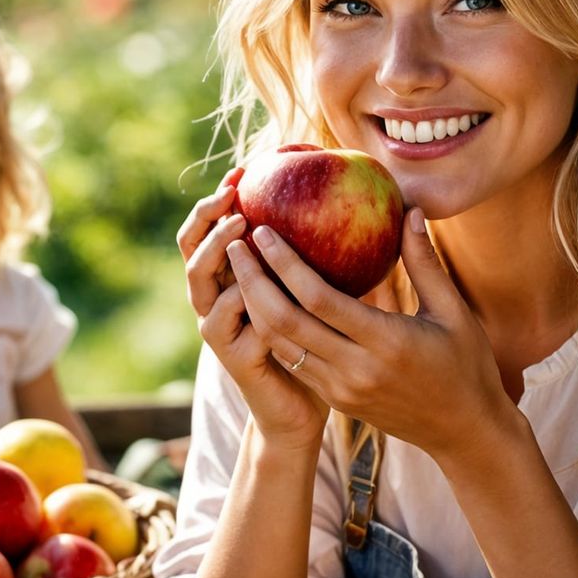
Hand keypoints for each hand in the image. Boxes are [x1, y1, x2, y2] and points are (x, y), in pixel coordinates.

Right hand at [178, 172, 327, 453]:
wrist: (307, 409)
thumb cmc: (324, 345)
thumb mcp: (329, 293)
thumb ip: (334, 254)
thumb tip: (384, 208)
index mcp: (236, 278)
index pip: (213, 229)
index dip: (220, 199)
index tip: (244, 168)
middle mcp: (219, 299)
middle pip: (193, 248)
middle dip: (206, 216)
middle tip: (231, 191)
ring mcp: (221, 328)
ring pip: (201, 282)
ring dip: (217, 252)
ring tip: (238, 228)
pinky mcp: (233, 357)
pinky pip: (224, 323)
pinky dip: (233, 301)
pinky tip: (249, 286)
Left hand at [224, 207, 517, 473]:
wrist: (462, 431)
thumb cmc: (465, 364)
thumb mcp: (454, 312)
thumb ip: (425, 262)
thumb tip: (410, 209)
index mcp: (386, 343)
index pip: (319, 300)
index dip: (285, 264)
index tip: (265, 232)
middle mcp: (356, 369)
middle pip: (286, 323)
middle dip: (253, 282)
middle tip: (235, 245)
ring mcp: (341, 389)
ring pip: (281, 345)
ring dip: (254, 307)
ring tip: (239, 269)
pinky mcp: (335, 400)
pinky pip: (293, 362)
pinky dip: (271, 332)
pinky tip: (261, 303)